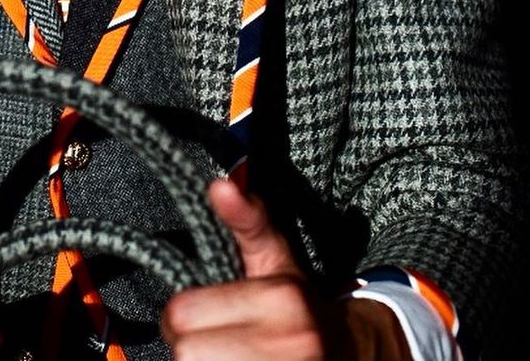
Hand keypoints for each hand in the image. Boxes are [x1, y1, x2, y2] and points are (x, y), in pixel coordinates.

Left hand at [160, 178, 410, 358]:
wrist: (348, 353)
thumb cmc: (298, 303)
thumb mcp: (275, 255)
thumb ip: (246, 219)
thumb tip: (222, 184)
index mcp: (282, 300)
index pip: (182, 315)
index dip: (181, 315)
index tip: (200, 313)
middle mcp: (291, 345)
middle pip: (187, 353)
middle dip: (192, 346)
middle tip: (212, 339)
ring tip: (225, 354)